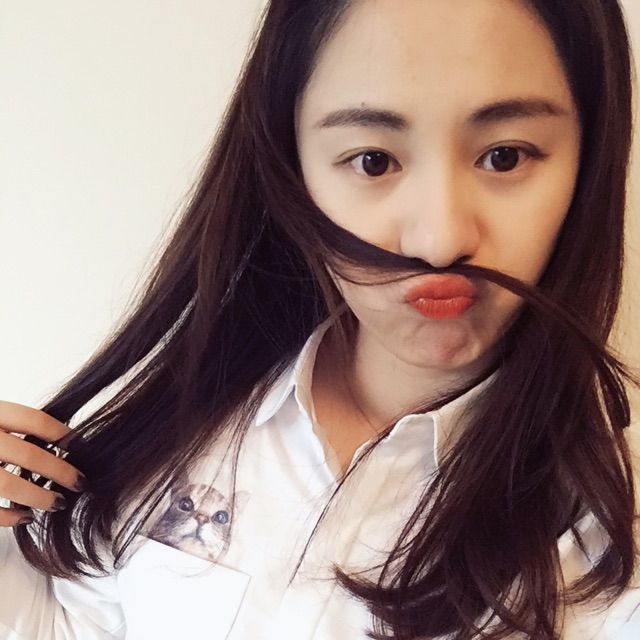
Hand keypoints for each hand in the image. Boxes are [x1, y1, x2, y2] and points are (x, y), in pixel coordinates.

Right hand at [0, 400, 86, 526]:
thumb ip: (11, 425)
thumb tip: (58, 441)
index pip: (32, 419)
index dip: (60, 433)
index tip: (78, 445)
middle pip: (27, 455)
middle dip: (60, 471)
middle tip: (80, 482)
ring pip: (8, 485)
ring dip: (38, 497)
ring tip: (57, 503)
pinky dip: (9, 516)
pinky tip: (26, 516)